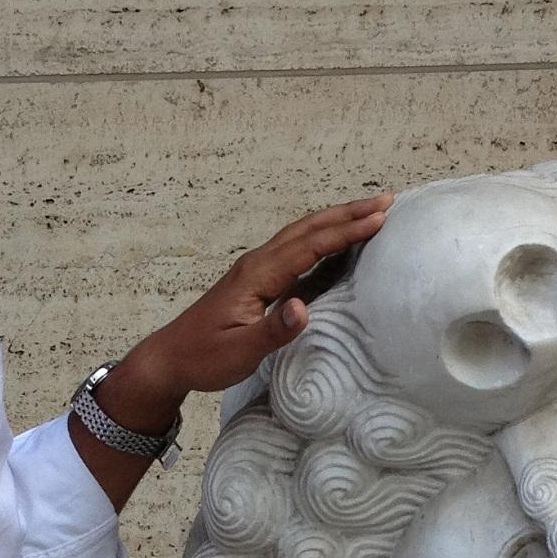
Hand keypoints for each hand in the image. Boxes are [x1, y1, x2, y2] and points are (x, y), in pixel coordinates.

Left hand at [98, 193, 393, 431]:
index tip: (379, 219)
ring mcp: (256, 268)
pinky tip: (337, 240)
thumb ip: (273, 331)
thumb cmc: (204, 357)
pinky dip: (322, 236)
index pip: (308, 246)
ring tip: (370, 210)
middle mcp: (257, 263)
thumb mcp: (239, 351)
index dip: (344, 232)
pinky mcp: (258, 279)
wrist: (170, 357)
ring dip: (336, 219)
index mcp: (256, 275)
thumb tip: (303, 308)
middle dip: (347, 213)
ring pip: (301, 233)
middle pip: (308, 228)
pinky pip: (296, 248)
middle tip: (386, 200)